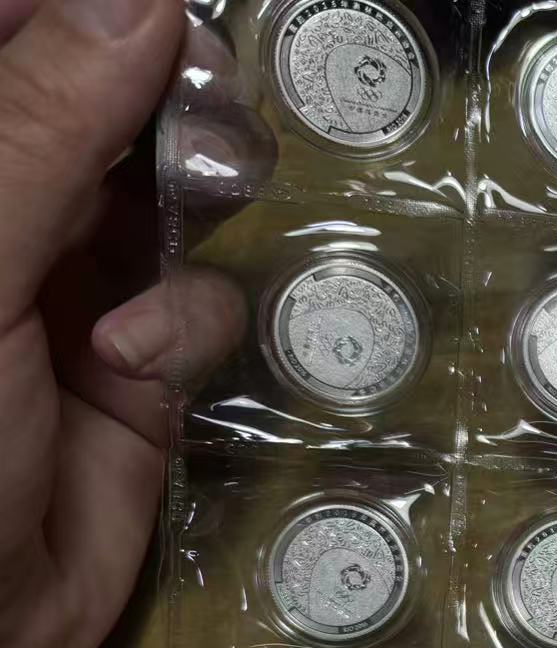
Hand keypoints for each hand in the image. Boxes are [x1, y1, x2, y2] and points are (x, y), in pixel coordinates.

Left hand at [0, 0, 246, 647]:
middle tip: (194, 114)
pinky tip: (142, 362)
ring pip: (166, 187)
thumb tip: (143, 4)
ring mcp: (68, 286)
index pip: (4, 36)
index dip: (69, 15)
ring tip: (188, 215)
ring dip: (187, 200)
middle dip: (156, 99)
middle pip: (98, 97)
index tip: (150, 21)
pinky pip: (201, 302)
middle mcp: (1, 215)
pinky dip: (192, 321)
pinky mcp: (142, 368)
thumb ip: (37, 131)